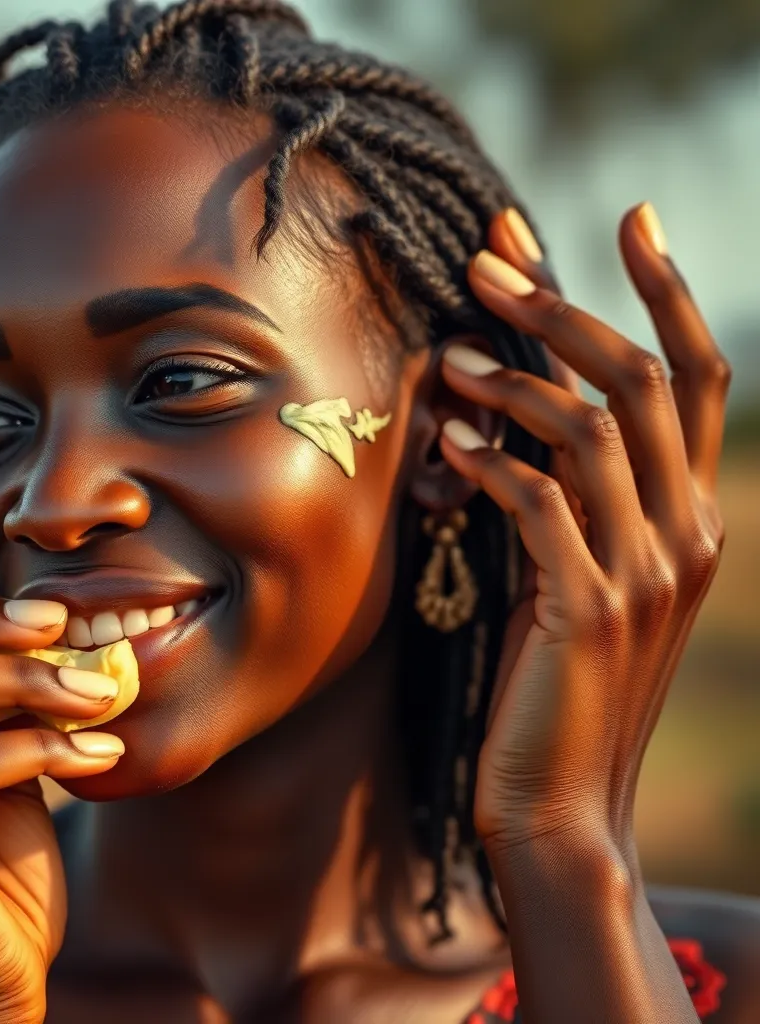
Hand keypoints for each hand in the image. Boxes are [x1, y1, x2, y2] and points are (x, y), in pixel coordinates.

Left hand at [439, 204, 729, 860]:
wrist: (562, 799)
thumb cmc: (555, 682)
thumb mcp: (573, 571)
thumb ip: (564, 494)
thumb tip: (509, 408)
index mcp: (690, 517)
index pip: (696, 379)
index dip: (666, 292)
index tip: (626, 216)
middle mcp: (686, 533)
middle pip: (646, 381)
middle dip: (567, 308)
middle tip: (492, 258)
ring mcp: (644, 573)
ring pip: (594, 431)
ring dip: (517, 380)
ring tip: (451, 355)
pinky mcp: (587, 610)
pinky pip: (541, 506)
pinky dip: (493, 462)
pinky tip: (447, 441)